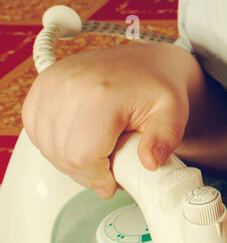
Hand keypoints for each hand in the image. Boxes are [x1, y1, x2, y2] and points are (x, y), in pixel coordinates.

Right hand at [21, 43, 194, 197]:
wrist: (145, 62)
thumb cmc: (157, 86)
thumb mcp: (174, 113)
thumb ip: (165, 140)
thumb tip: (149, 162)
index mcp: (103, 93)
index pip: (82, 156)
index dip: (98, 177)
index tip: (112, 180)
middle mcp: (71, 84)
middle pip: (63, 155)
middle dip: (86, 172)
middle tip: (109, 166)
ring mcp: (52, 83)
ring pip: (46, 147)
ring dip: (70, 159)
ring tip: (97, 150)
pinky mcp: (42, 85)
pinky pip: (35, 131)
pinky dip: (53, 143)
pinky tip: (78, 139)